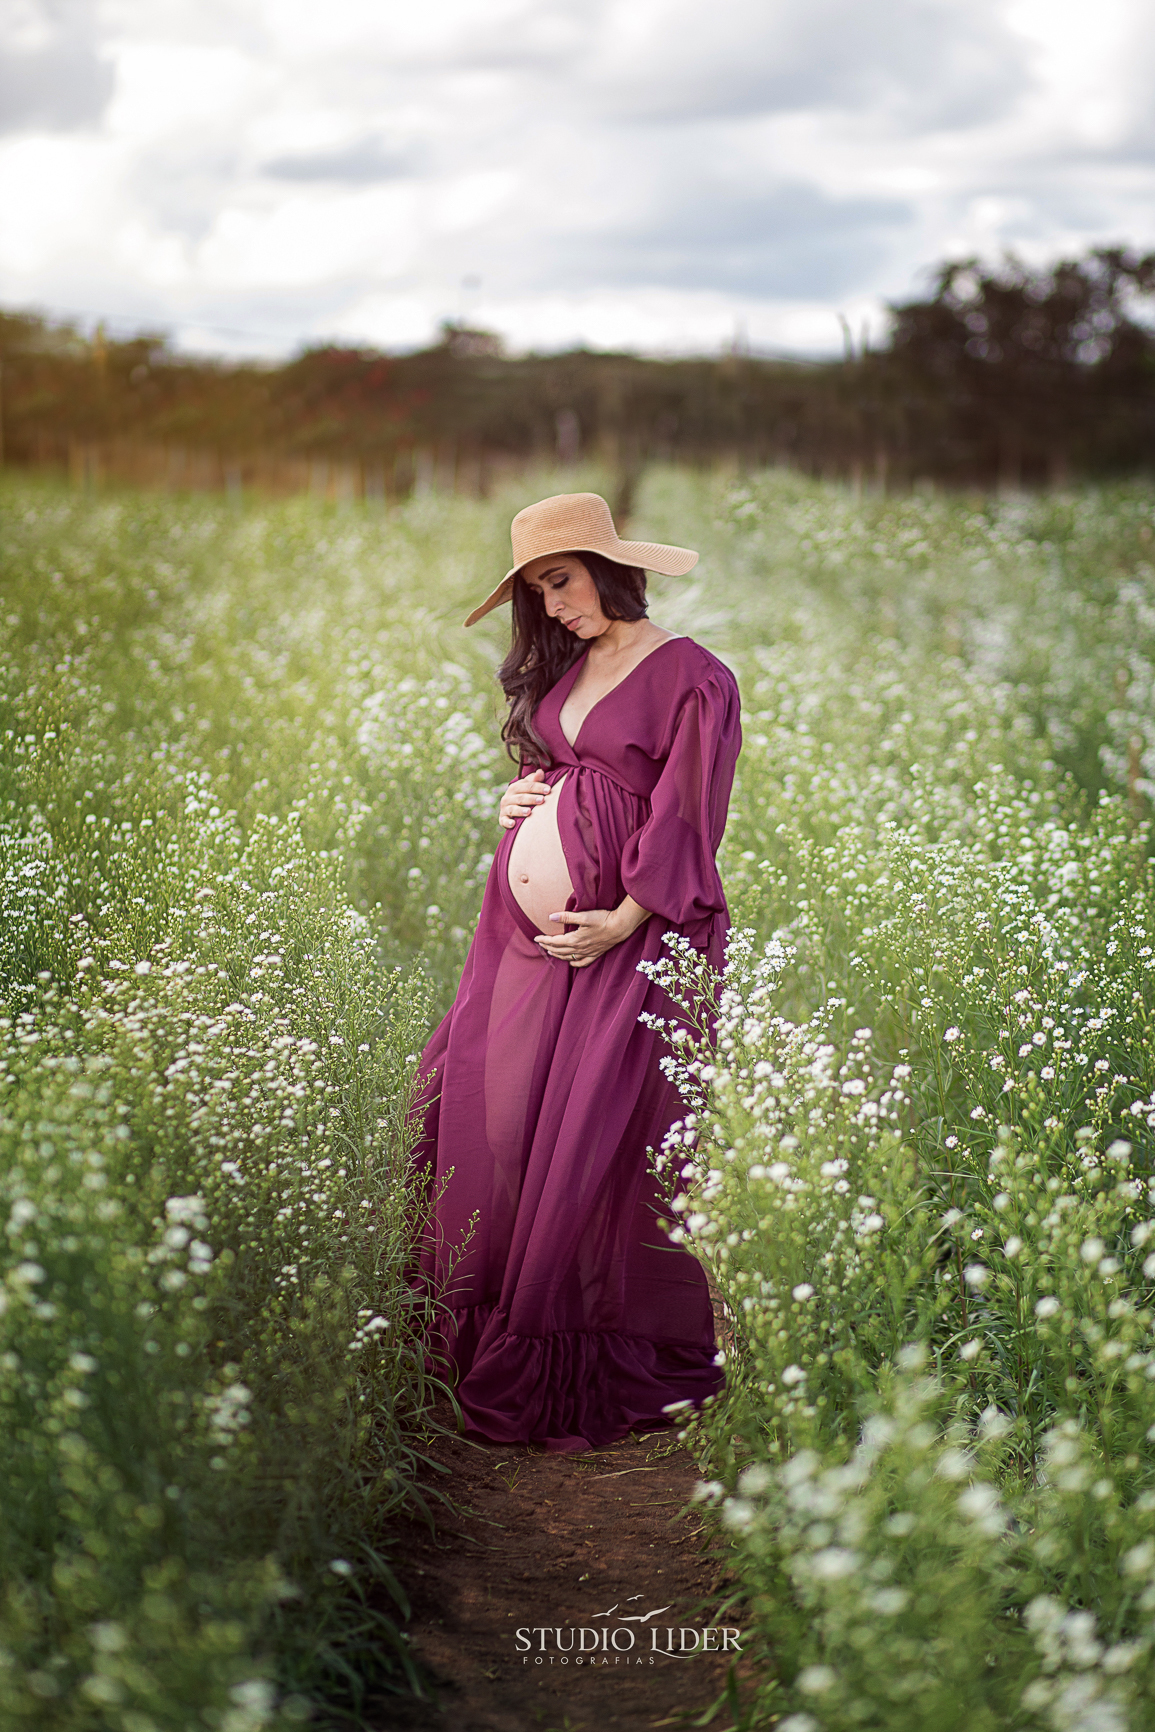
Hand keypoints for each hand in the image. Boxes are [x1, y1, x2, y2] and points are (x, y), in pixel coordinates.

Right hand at [499, 770, 549, 828]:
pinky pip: (504, 821)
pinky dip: (507, 822)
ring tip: (529, 812)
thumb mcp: (527, 786)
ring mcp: (505, 808)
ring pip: (513, 809)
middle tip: (542, 800)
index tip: (549, 790)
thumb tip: (540, 771)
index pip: (528, 786)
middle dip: (532, 799)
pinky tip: (513, 824)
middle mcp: (508, 797)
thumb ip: (534, 780)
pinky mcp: (502, 819)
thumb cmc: (523, 795)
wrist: (509, 808)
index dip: (538, 787)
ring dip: (520, 811)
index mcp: (515, 787)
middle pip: (521, 798)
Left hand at [534, 898, 650, 968]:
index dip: (544, 940)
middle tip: (541, 944)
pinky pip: (583, 962)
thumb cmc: (603, 919)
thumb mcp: (583, 916)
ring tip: (551, 952)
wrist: (620, 927)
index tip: (536, 938)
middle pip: (560, 950)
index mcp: (575, 939)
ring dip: (559, 955)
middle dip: (549, 947)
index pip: (555, 941)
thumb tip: (551, 917)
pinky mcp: (596, 953)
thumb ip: (566, 917)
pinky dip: (575, 963)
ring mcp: (588, 952)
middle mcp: (580, 948)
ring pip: (569, 957)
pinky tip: (571, 963)